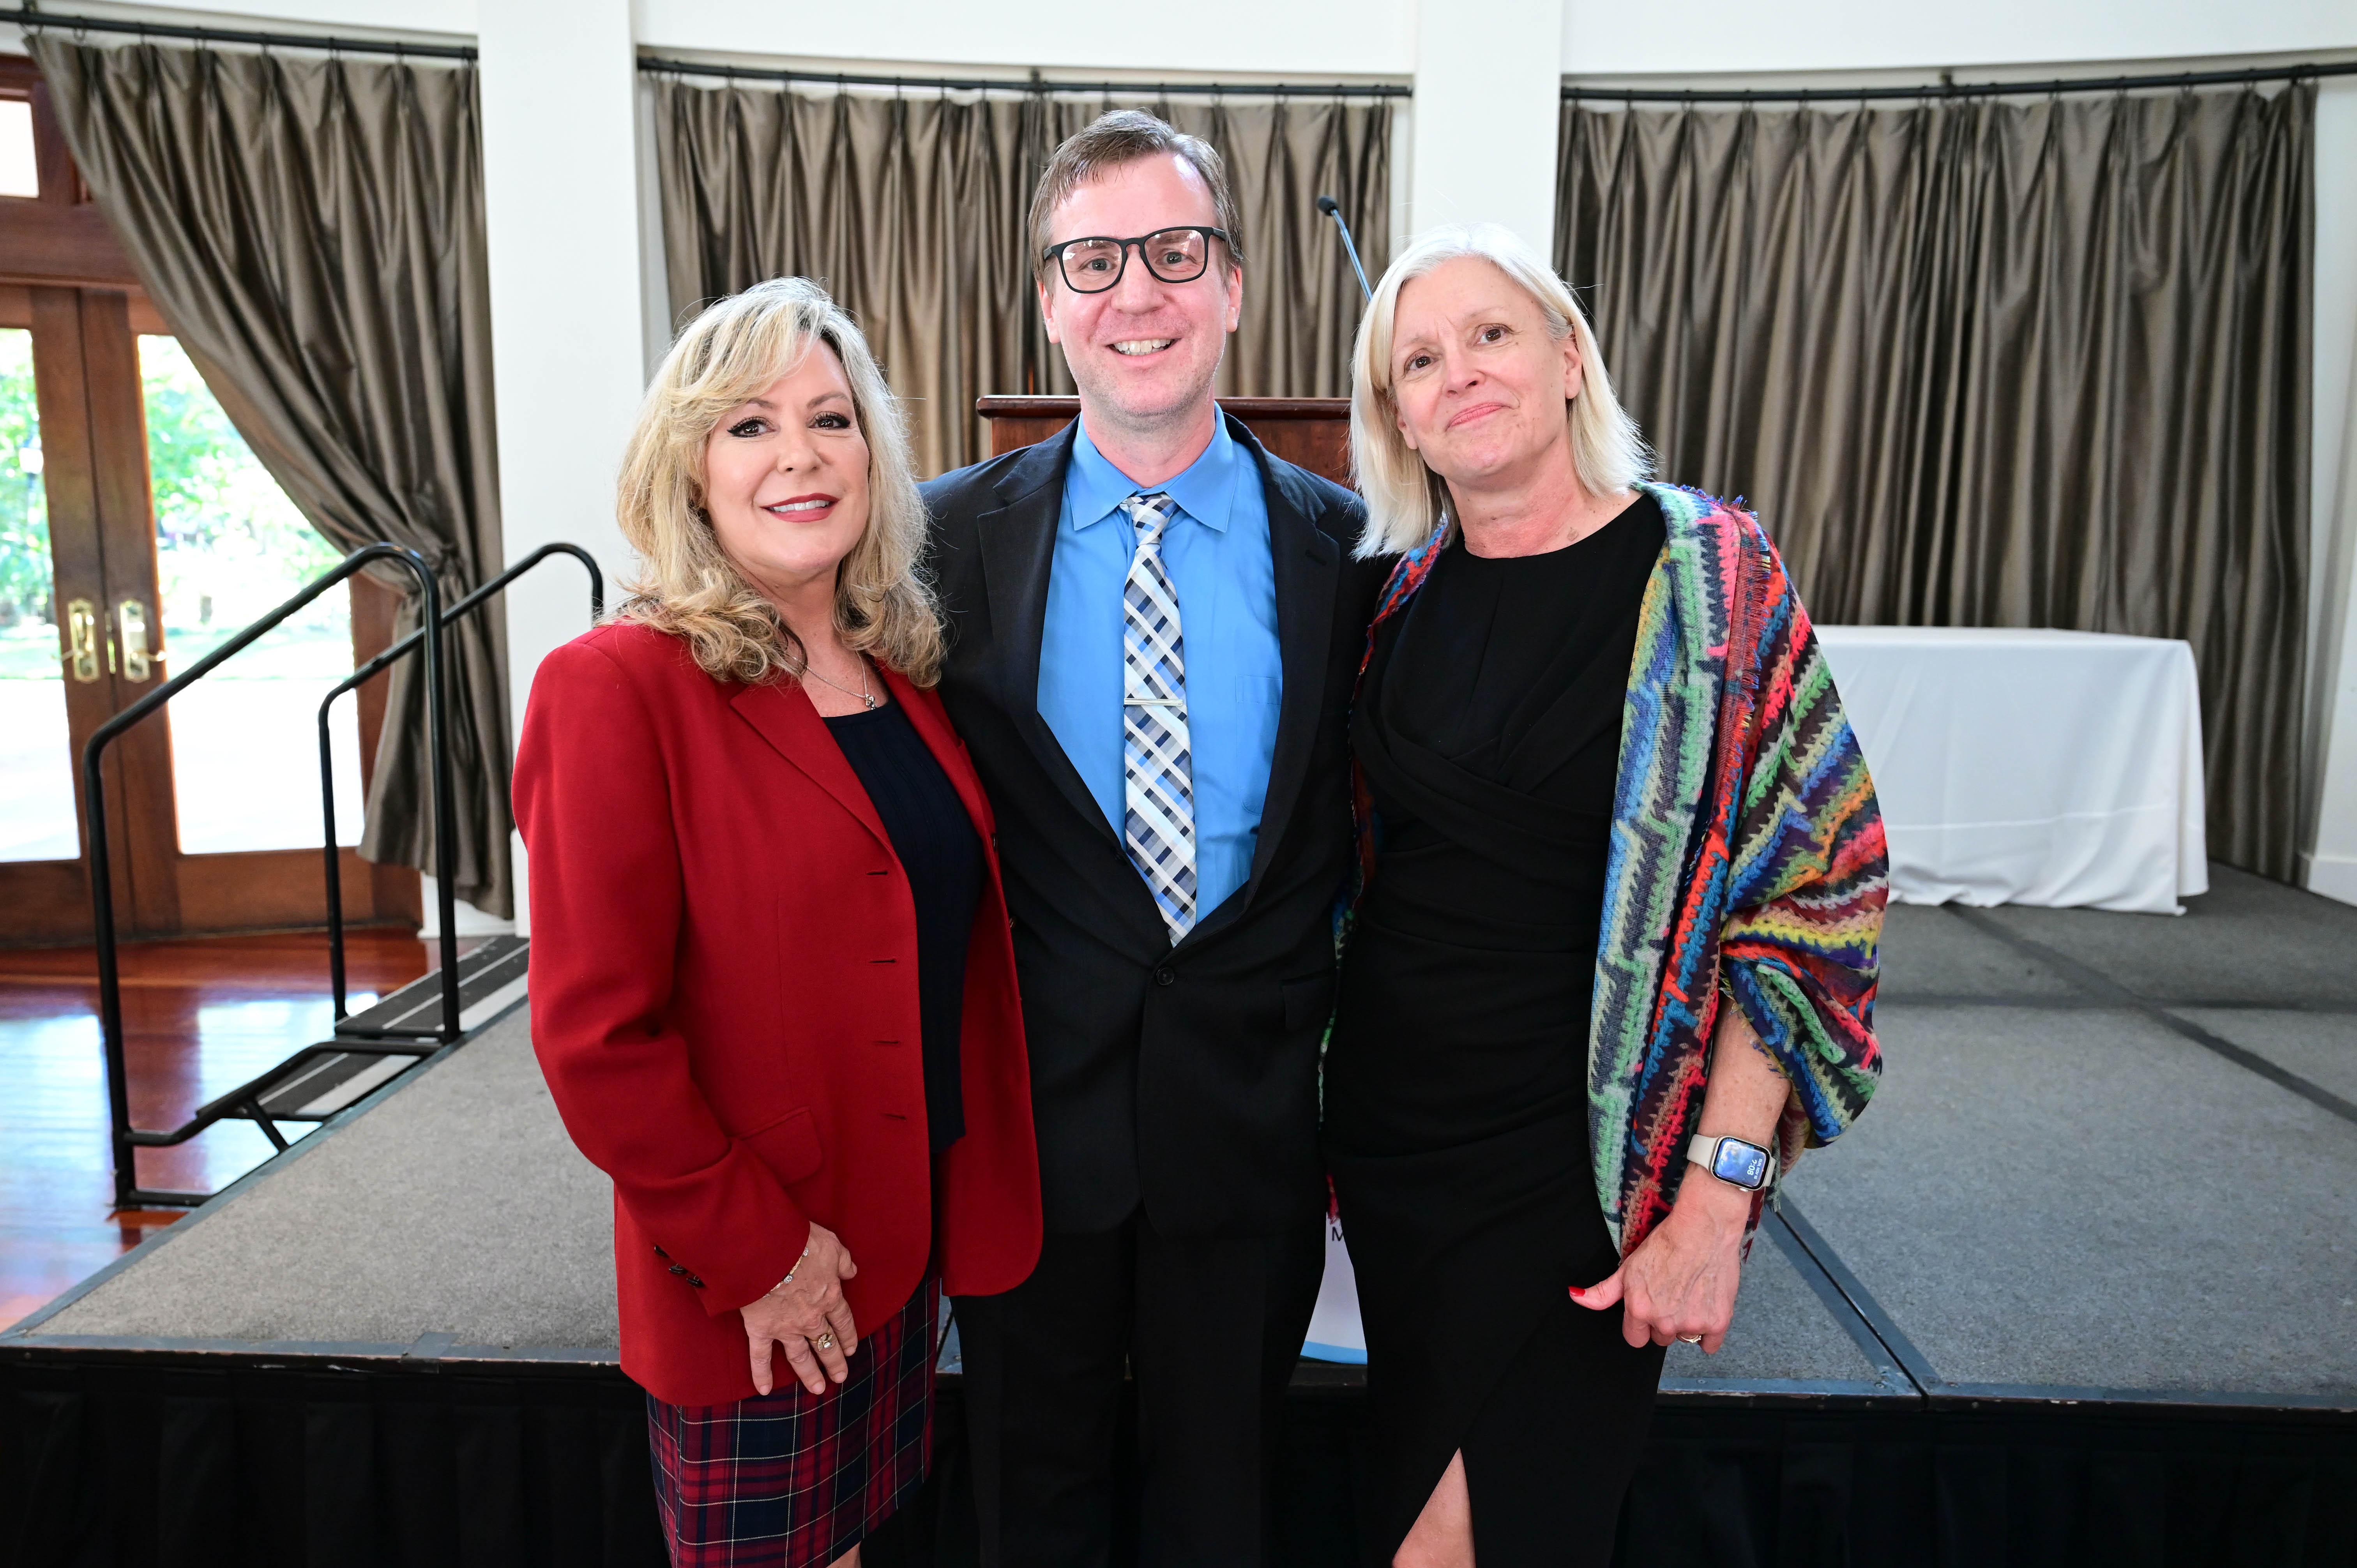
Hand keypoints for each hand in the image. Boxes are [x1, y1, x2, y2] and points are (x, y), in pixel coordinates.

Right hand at [738, 1222, 859, 1395]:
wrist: (766, 1251)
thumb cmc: (800, 1243)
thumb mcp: (832, 1246)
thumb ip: (844, 1261)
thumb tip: (852, 1271)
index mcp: (830, 1297)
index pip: (843, 1322)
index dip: (848, 1336)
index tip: (852, 1349)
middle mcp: (811, 1318)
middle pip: (826, 1344)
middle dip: (834, 1362)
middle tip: (840, 1377)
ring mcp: (786, 1327)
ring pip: (801, 1357)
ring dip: (810, 1375)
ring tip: (817, 1389)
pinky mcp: (761, 1330)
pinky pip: (760, 1357)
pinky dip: (761, 1375)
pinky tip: (764, 1390)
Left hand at [1569, 1176, 1749, 1352]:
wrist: (1704, 1228)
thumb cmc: (1666, 1243)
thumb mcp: (1628, 1267)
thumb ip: (1603, 1291)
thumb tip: (1576, 1298)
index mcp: (1639, 1310)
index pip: (1635, 1338)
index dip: (1641, 1323)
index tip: (1650, 1307)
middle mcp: (1664, 1322)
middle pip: (1661, 1338)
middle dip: (1664, 1321)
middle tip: (1672, 1293)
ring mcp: (1692, 1324)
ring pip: (1684, 1338)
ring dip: (1687, 1323)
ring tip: (1690, 1293)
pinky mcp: (1718, 1323)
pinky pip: (1709, 1344)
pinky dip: (1709, 1330)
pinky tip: (1706, 1306)